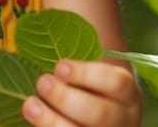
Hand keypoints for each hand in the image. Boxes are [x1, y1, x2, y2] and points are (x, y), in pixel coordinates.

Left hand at [22, 59, 140, 126]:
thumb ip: (74, 63)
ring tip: (29, 105)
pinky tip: (34, 119)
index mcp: (127, 94)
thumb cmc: (88, 85)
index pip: (115, 83)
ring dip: (52, 121)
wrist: (96, 115)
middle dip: (67, 99)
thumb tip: (42, 39)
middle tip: (42, 82)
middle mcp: (123, 121)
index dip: (86, 74)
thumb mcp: (90, 72)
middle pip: (100, 114)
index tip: (59, 66)